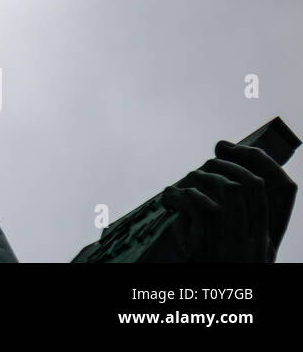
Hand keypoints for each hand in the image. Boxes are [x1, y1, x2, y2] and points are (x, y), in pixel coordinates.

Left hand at [160, 140, 296, 260]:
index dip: (265, 161)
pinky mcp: (209, 251)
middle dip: (230, 161)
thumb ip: (229, 217)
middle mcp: (257, 246)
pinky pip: (202, 206)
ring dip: (201, 176)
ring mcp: (235, 248)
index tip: (238, 146)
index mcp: (266, 243)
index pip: (285, 191)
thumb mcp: (223, 245)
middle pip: (255, 185)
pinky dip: (182, 195)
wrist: (194, 308)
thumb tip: (215, 172)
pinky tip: (169, 200)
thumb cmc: (201, 269)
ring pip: (228, 189)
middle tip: (209, 157)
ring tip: (183, 185)